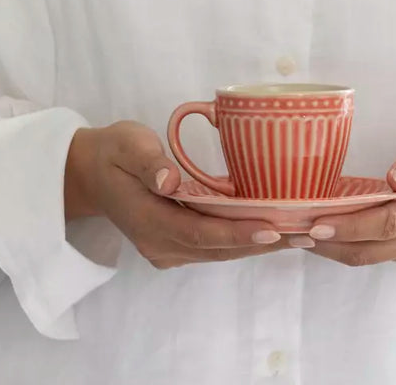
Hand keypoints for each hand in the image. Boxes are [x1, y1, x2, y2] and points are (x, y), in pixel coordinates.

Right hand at [65, 121, 285, 267]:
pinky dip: (243, 239)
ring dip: (257, 244)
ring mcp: (166, 249)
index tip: (274, 229)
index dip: (238, 233)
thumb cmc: (113, 152)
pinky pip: (213, 245)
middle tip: (305, 233)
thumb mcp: (126, 145)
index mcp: (148, 220)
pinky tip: (272, 230)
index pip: (200, 232)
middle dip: (262, 242)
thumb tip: (169, 180)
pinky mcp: (174, 244)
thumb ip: (148, 162)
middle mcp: (159, 244)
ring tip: (299, 234)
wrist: (90, 173)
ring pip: (218, 250)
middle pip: (216, 247)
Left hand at [303, 117, 395, 266]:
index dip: (350, 226)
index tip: (314, 223)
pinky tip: (324, 230)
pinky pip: (377, 254)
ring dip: (334, 246)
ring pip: (371, 256)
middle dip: (329, 242)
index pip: (388, 223)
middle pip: (372, 249)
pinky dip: (348, 244)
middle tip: (288, 229)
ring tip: (296, 231)